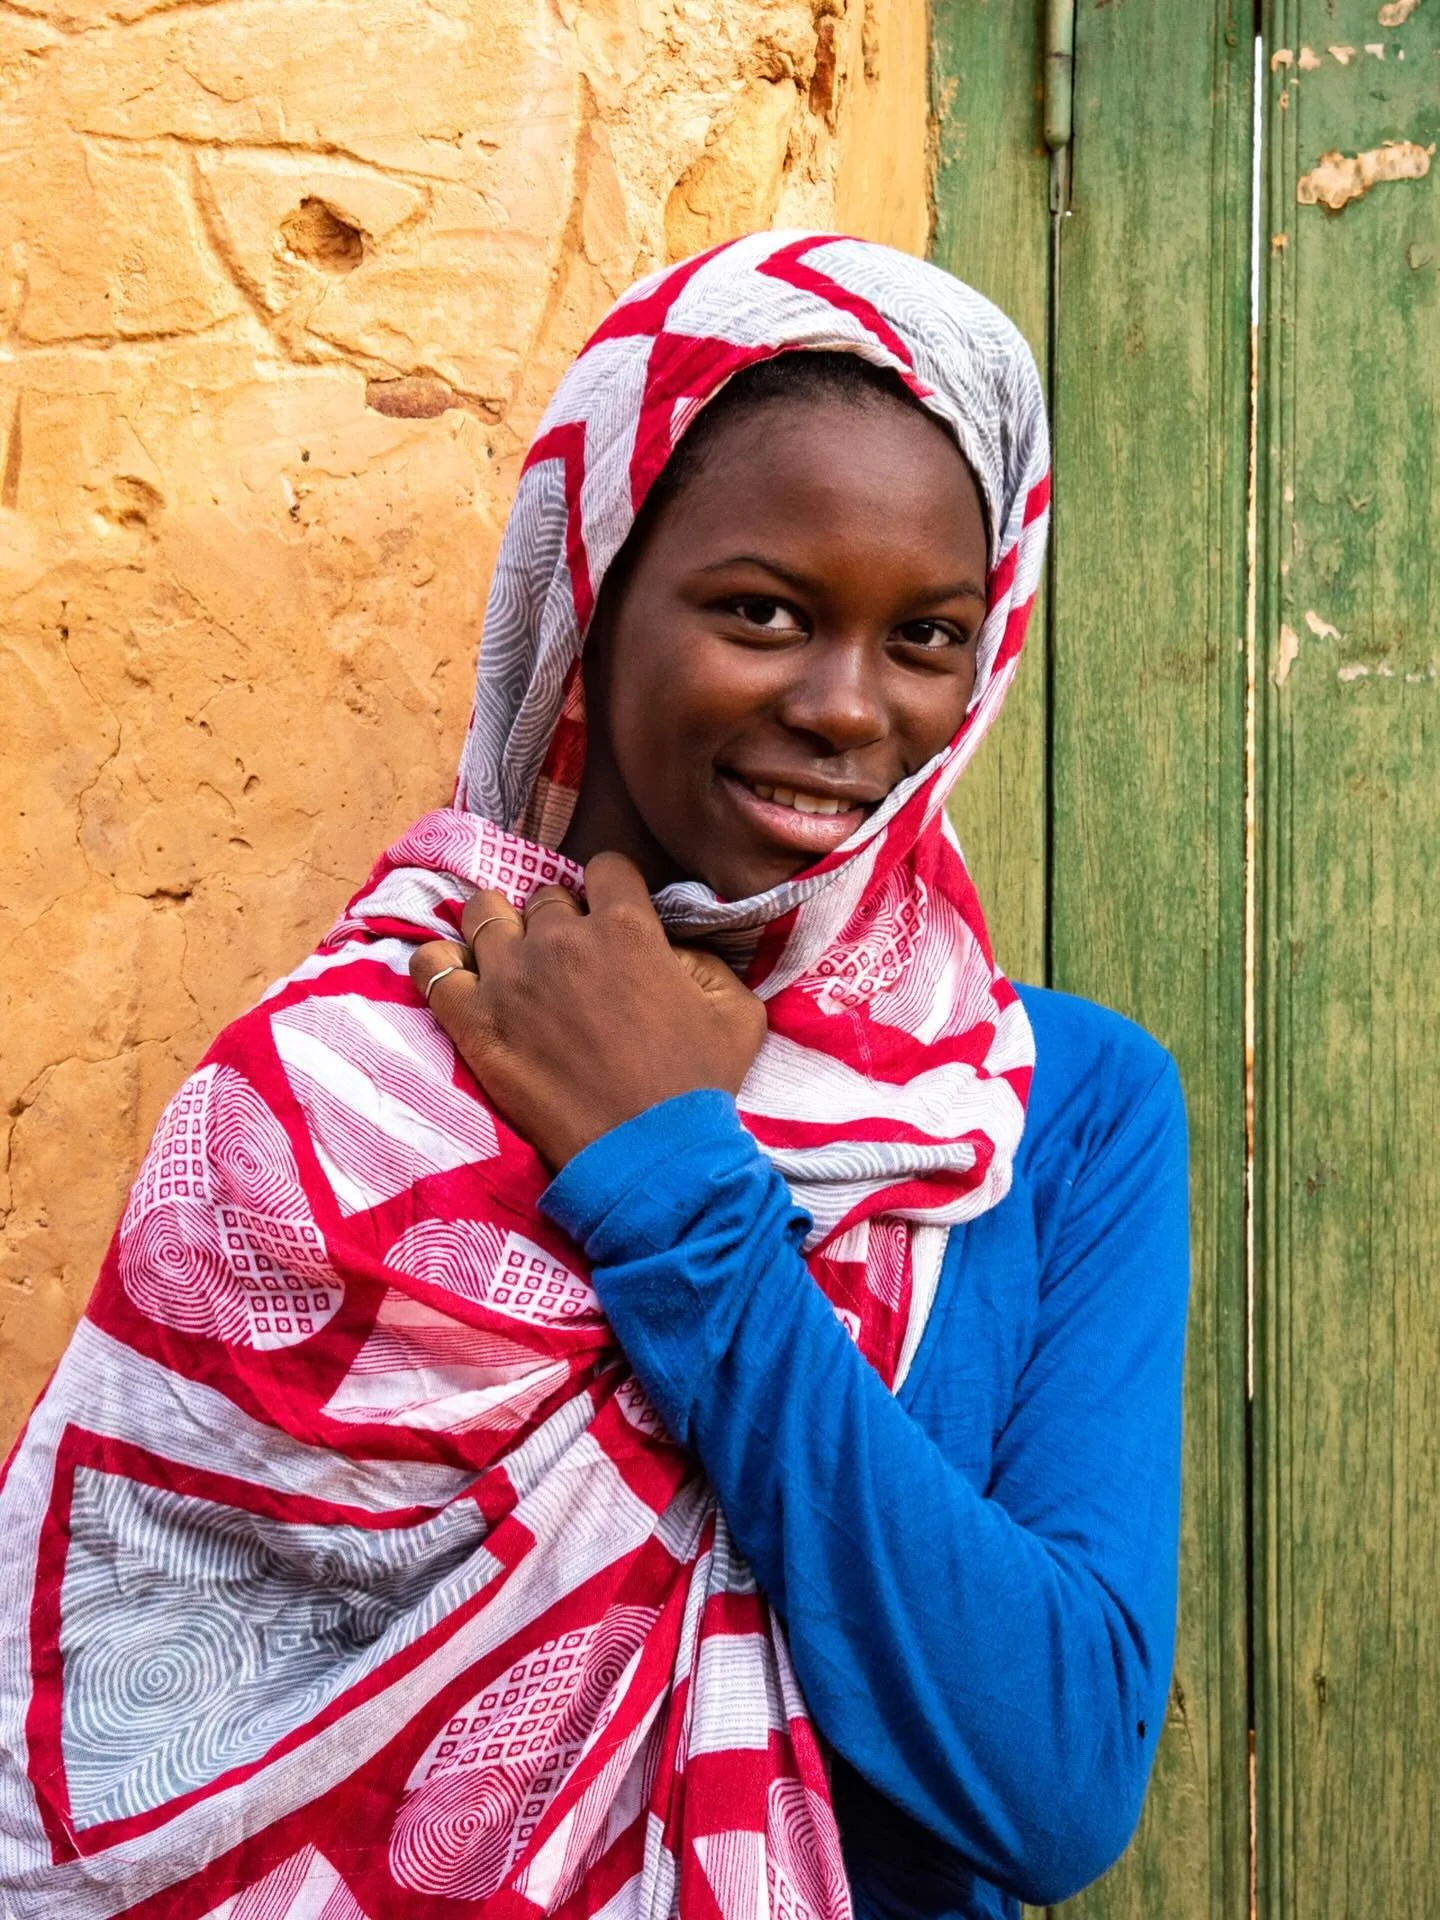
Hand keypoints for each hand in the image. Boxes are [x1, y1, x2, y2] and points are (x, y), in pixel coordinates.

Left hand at [410, 852, 767, 1168]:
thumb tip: (665, 945)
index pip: (605, 868)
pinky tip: (459, 976)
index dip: (612, 890)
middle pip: (544, 897)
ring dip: (499, 928)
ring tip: (511, 960)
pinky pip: (432, 965)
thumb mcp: (736, 1009)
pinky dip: (440, 962)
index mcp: (626, 928)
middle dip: (558, 920)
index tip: (614, 919)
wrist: (649, 1157)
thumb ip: (702, 957)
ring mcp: (509, 977)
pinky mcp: (473, 1020)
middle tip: (569, 961)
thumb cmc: (698, 1084)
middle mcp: (561, 939)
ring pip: (483, 913)